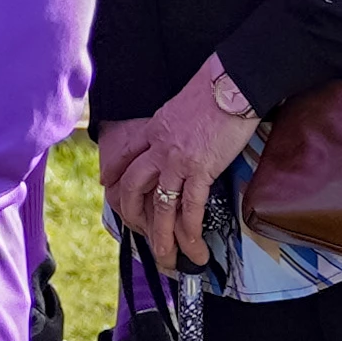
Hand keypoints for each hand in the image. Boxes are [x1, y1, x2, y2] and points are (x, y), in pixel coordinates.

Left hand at [103, 54, 254, 272]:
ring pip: (160, 206)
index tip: (108, 185)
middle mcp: (159, 148)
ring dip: (161, 236)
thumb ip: (176, 122)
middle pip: (132, 186)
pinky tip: (193, 246)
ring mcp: (177, 161)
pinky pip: (190, 207)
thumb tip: (183, 128)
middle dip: (131, 213)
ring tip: (166, 257)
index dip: (114, 172)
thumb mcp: (182, 104)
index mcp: (154, 128)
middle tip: (137, 231)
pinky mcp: (201, 170)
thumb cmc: (216, 88)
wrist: (233, 83)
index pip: (126, 155)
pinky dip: (190, 231)